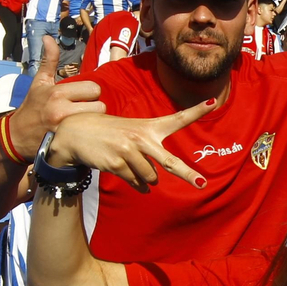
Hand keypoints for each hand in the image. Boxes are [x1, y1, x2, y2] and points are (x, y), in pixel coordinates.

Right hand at [6, 46, 106, 159]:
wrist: (16, 137)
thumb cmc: (31, 107)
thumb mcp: (39, 83)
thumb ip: (49, 60)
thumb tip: (48, 38)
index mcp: (57, 93)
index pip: (93, 89)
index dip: (90, 93)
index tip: (82, 97)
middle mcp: (61, 110)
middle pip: (100, 106)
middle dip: (95, 108)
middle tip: (85, 110)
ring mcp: (65, 128)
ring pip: (98, 121)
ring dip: (95, 121)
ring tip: (85, 122)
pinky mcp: (67, 143)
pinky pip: (92, 137)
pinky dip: (91, 135)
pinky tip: (83, 135)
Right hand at [48, 98, 218, 192]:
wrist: (74, 133)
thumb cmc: (107, 133)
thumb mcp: (129, 132)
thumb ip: (147, 151)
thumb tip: (153, 182)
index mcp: (148, 127)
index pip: (176, 118)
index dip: (196, 110)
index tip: (213, 101)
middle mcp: (141, 138)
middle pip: (170, 162)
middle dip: (188, 174)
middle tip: (202, 184)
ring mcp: (129, 152)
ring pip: (150, 178)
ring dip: (146, 179)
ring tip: (131, 166)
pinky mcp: (117, 164)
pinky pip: (136, 183)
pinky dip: (136, 184)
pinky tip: (128, 176)